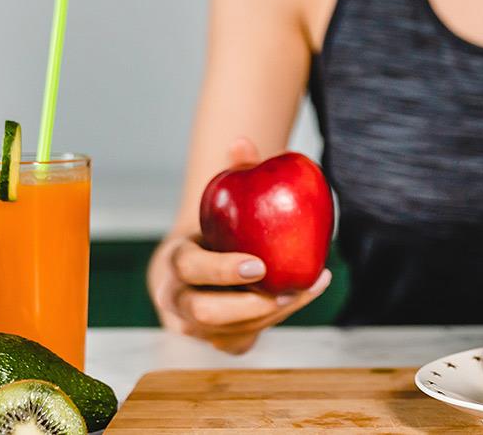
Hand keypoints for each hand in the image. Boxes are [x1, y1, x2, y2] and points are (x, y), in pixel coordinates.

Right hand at [148, 138, 331, 353]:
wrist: (207, 261)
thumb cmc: (219, 224)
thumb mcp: (223, 198)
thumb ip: (236, 170)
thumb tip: (243, 141)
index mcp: (174, 263)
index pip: (191, 270)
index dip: (222, 271)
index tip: (259, 264)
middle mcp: (178, 302)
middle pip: (204, 314)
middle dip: (247, 306)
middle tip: (286, 291)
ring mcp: (197, 329)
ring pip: (231, 333)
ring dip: (274, 315)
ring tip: (309, 286)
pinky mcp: (220, 341)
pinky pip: (246, 340)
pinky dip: (278, 323)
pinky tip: (308, 293)